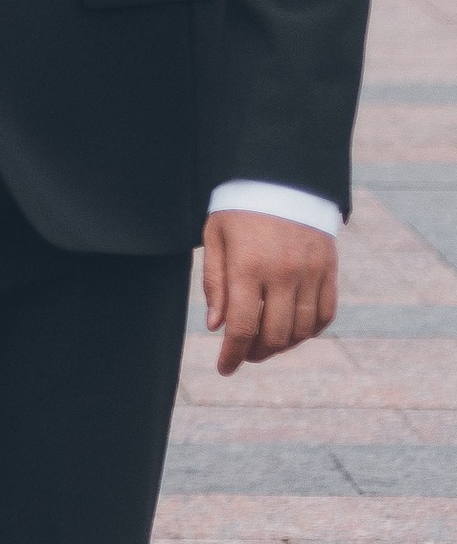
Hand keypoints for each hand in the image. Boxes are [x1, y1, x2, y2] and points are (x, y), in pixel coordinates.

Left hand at [201, 210, 338, 375]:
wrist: (282, 175)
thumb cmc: (239, 207)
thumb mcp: (215, 238)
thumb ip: (215, 283)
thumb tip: (217, 327)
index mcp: (248, 266)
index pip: (241, 327)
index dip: (232, 355)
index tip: (225, 369)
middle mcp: (283, 273)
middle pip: (274, 335)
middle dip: (256, 353)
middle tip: (243, 354)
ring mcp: (311, 272)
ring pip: (301, 330)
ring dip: (283, 346)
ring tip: (265, 344)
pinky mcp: (329, 269)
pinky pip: (325, 314)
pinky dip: (310, 330)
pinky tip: (293, 331)